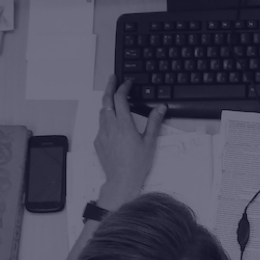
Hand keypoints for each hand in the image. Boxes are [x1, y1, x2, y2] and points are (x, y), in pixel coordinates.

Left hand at [94, 75, 166, 205]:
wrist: (121, 181)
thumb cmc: (137, 164)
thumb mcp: (149, 142)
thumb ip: (154, 122)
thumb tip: (160, 107)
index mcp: (124, 125)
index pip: (120, 98)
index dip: (123, 87)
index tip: (127, 83)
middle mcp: (110, 127)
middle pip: (106, 100)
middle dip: (109, 87)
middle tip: (113, 79)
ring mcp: (102, 134)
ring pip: (102, 112)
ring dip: (107, 103)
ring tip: (114, 100)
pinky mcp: (98, 142)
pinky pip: (101, 126)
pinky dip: (106, 120)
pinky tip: (114, 125)